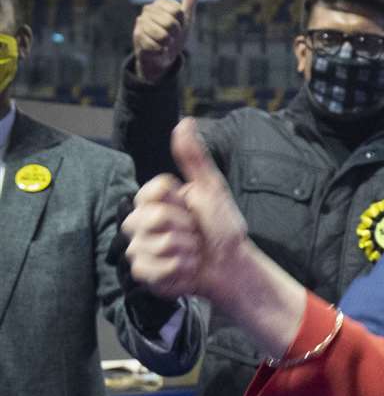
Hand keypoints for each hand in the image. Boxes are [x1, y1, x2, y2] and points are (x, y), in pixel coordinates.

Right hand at [123, 118, 249, 301]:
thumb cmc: (223, 226)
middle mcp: (140, 223)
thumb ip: (194, 157)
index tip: (191, 208)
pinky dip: (179, 271)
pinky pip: (155, 269)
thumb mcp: (212, 189)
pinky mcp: (144, 274)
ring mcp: (139, 249)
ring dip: (187, 251)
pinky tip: (186, 270)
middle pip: (153, 218)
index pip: (152, 192)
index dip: (179, 202)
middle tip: (195, 233)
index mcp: (154, 201)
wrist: (232, 263)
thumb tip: (185, 121)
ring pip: (156, 245)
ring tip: (193, 253)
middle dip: (186, 228)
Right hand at [132, 0, 200, 80]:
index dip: (181, 22)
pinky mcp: (137, 38)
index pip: (177, 11)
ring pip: (163, 35)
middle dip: (175, 34)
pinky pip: (156, 46)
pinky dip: (160, 50)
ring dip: (167, 43)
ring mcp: (140, 23)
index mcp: (160, 2)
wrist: (163, 55)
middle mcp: (147, 10)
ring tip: (164, 42)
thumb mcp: (186, 17)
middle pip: (171, 23)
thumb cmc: (175, 34)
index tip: (178, 24)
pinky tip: (156, 48)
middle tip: (171, 35)